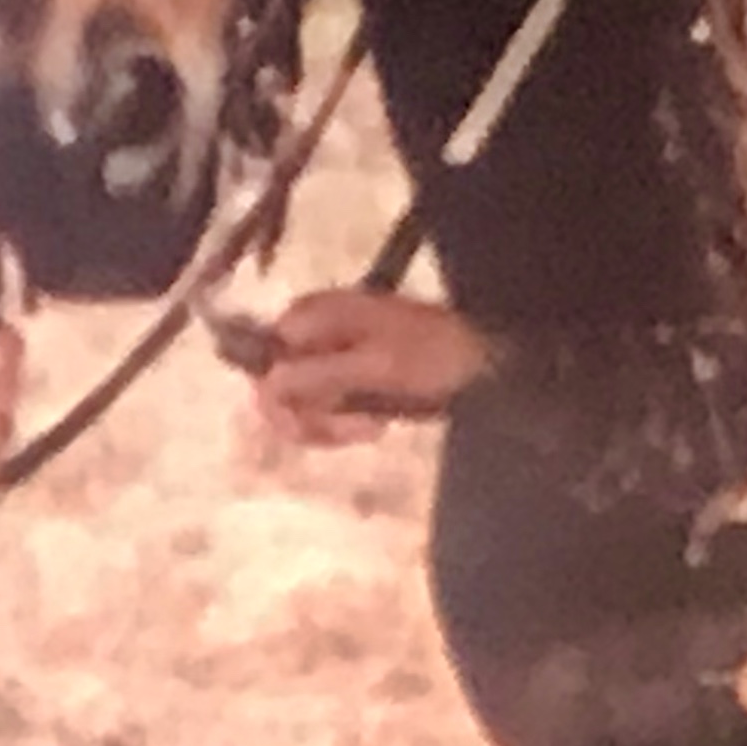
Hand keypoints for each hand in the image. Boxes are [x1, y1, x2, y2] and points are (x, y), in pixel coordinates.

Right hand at [247, 289, 492, 448]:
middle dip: (311, 417)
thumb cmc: (432, 358)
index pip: (262, 360)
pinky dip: (343, 424)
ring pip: (300, 404)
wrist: (484, 362)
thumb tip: (264, 386)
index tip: (313, 424)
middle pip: (277, 387)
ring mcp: (329, 353)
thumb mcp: (375, 368)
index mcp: (313, 315)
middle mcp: (312, 331)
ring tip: (372, 427)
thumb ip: (318, 375)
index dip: (279, 399)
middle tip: (354, 429)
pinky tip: (374, 424)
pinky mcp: (347, 376)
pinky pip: (323, 408)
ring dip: (331, 425)